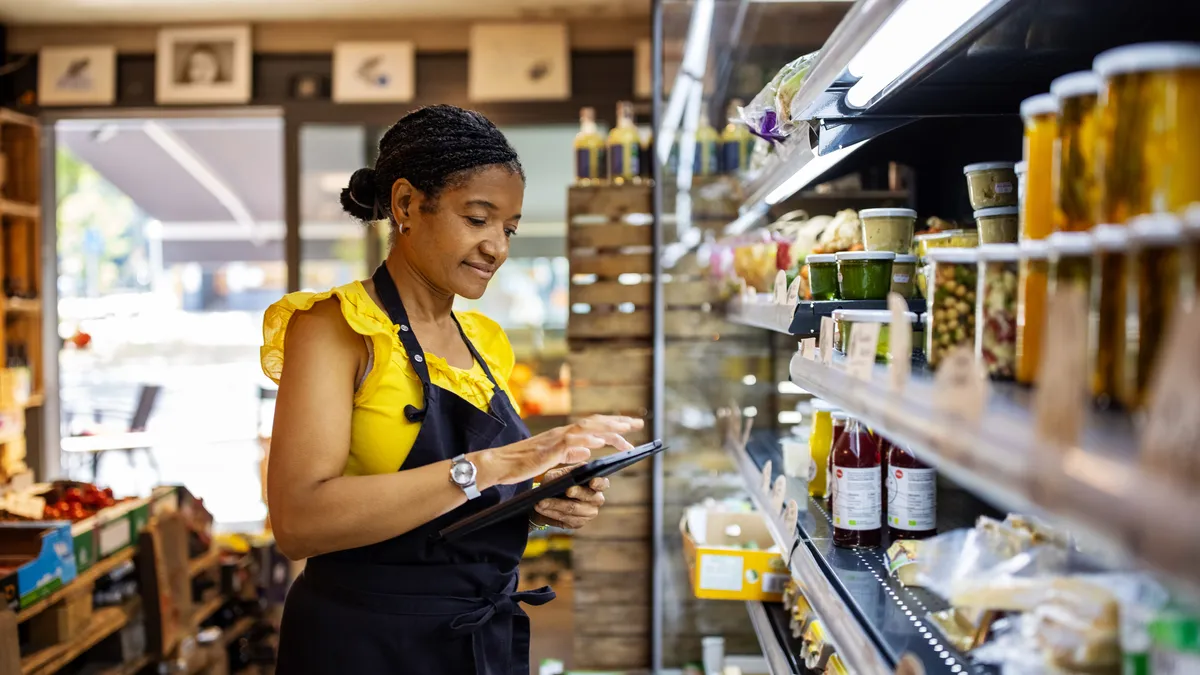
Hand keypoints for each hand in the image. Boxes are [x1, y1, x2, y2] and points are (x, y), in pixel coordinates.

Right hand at [473, 415, 642, 489]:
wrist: (499, 465)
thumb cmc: (521, 464)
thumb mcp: (551, 459)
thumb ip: (568, 454)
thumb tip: (587, 452)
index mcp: (563, 435)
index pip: (592, 425)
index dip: (612, 424)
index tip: (630, 426)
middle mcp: (561, 433)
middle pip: (595, 422)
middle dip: (618, 422)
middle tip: (638, 423)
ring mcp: (555, 440)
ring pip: (587, 429)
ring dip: (608, 430)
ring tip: (626, 433)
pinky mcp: (548, 450)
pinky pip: (571, 442)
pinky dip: (587, 440)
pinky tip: (600, 443)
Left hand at [533, 469, 609, 529]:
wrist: (543, 501)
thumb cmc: (555, 483)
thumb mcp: (557, 474)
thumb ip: (567, 472)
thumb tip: (579, 468)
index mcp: (595, 484)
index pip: (603, 483)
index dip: (599, 483)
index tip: (591, 482)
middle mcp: (595, 499)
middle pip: (589, 497)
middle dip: (576, 492)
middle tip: (565, 490)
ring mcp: (588, 513)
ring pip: (573, 508)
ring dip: (555, 504)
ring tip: (541, 501)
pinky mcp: (578, 523)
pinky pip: (565, 518)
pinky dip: (552, 512)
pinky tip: (542, 509)